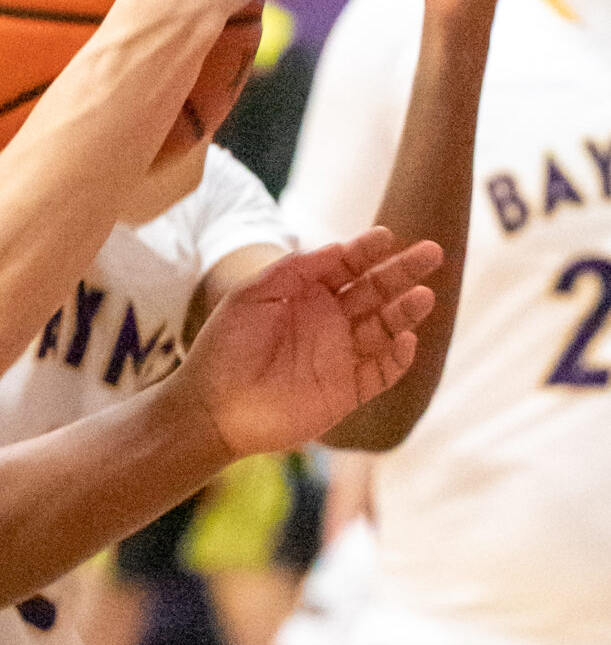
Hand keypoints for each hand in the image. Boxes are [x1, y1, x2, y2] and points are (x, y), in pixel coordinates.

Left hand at [178, 230, 441, 454]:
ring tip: (424, 296)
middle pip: (376, 292)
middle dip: (403, 272)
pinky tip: (406, 340)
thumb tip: (337, 248)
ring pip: (385, 329)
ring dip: (406, 312)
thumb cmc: (225, 347)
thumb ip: (293, 270)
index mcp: (307, 295)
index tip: (386, 236)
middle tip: (432, 253)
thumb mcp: (252, 296)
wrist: (212, 408)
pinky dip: (397, 358)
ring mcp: (340, 356)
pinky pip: (381, 372)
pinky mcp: (346, 391)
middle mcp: (329, 322)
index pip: (347, 266)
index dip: (367, 250)